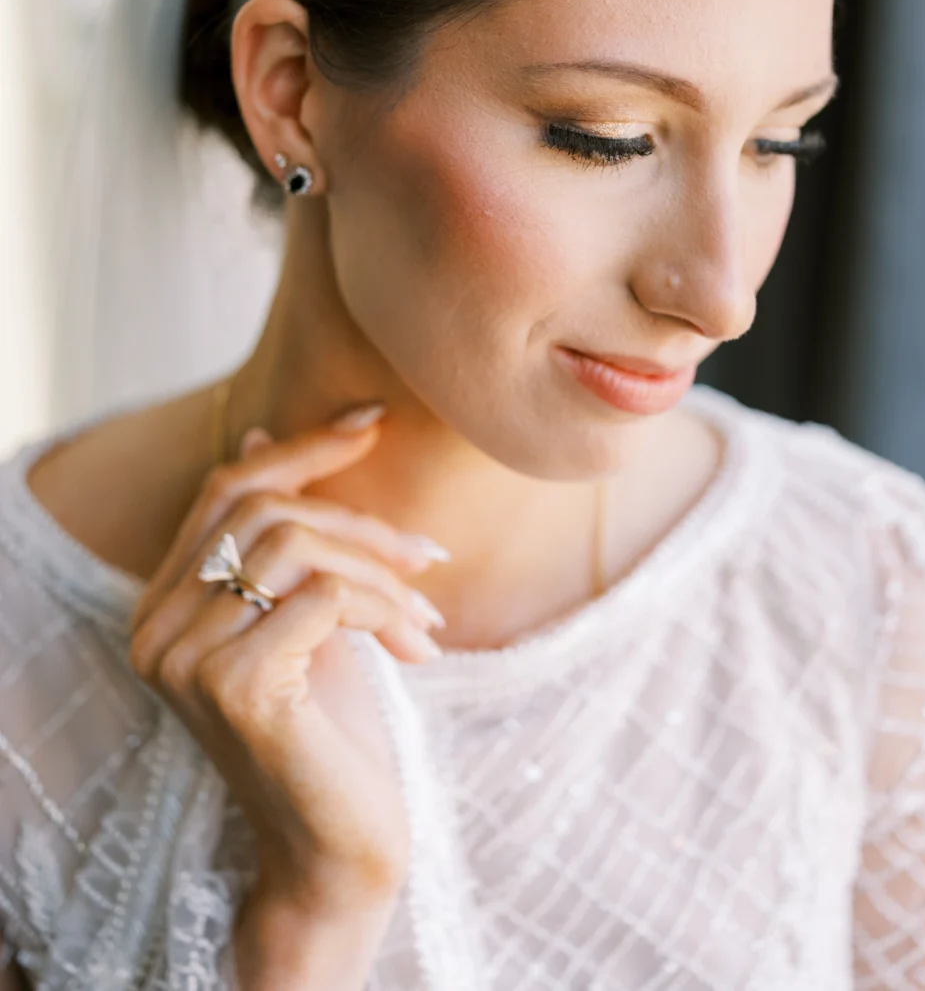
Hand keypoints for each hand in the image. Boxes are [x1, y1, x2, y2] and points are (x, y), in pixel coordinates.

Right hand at [128, 404, 447, 908]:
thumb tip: (258, 432)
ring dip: (381, 573)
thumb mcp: (306, 613)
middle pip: (262, 506)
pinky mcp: (233, 684)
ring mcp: (184, 656)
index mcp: (165, 603)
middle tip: (429, 558)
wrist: (340, 844)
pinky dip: (383, 610)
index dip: (301, 447)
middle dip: (361, 520)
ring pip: (295, 545)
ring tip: (426, 619)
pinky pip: (322, 596)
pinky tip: (415, 651)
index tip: (374, 421)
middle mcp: (155, 626)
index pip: (226, 488)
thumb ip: (279, 537)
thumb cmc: (331, 726)